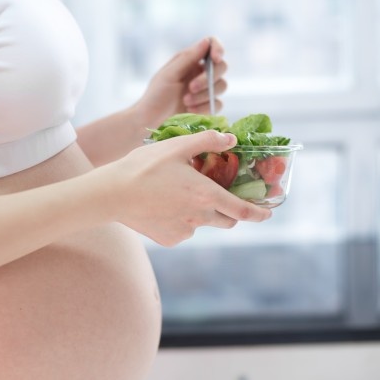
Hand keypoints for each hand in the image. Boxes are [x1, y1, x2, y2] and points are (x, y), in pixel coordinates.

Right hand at [106, 130, 270, 246]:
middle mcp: (199, 217)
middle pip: (227, 220)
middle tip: (219, 196)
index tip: (268, 214)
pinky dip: (181, 220)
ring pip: (203, 224)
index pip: (243, 210)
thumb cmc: (144, 167)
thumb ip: (207, 141)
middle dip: (230, 211)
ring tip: (179, 195)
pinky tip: (164, 206)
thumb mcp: (176, 146)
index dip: (259, 213)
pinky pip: (184, 231)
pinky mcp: (169, 239)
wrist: (111, 194)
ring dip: (201, 212)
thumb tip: (231, 140)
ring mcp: (184, 231)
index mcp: (206, 195)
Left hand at [133, 37, 227, 129]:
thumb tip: (206, 41)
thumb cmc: (156, 95)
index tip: (216, 59)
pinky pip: (218, 104)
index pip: (212, 45)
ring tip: (185, 101)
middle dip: (208, 79)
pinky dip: (205, 107)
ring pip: (222, 86)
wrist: (152, 120)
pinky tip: (190, 110)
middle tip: (191, 88)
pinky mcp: (208, 105)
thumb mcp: (169, 74)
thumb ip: (188, 58)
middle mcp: (201, 72)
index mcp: (191, 60)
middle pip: (222, 67)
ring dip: (204, 94)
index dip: (218, 49)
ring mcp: (206, 89)